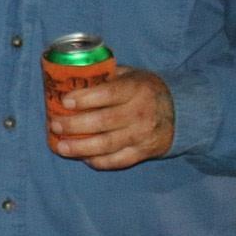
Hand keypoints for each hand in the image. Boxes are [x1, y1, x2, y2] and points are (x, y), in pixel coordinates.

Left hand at [50, 67, 175, 169]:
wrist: (180, 112)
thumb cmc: (144, 90)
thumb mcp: (130, 74)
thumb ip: (105, 76)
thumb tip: (69, 78)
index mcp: (136, 89)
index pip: (107, 94)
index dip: (84, 99)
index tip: (64, 101)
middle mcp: (141, 113)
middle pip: (103, 122)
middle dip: (74, 125)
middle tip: (55, 125)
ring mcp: (143, 135)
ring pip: (107, 145)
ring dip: (81, 147)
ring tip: (61, 146)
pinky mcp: (144, 152)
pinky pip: (118, 161)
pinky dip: (99, 161)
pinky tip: (83, 157)